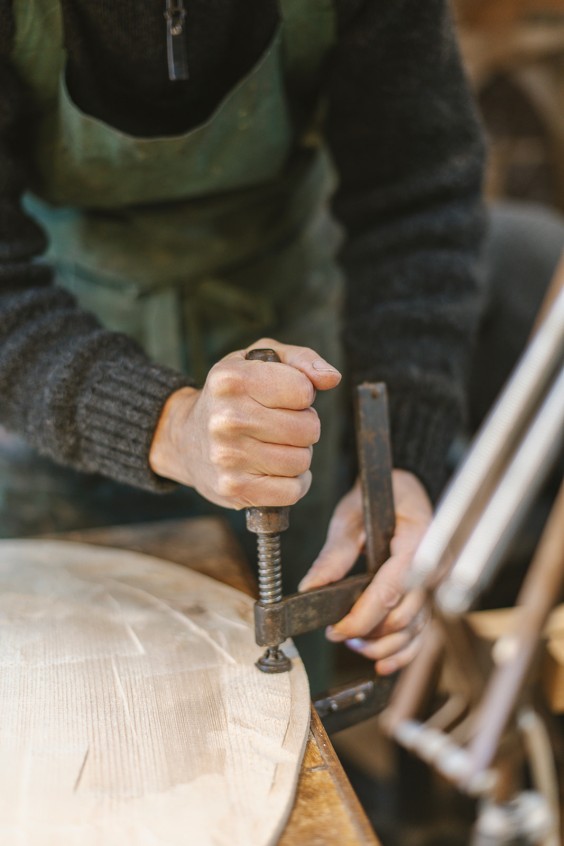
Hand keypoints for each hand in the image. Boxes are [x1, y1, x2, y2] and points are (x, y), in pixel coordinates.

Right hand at [149, 337, 340, 508]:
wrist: (186, 439)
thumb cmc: (233, 395)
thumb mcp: (259, 360)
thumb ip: (301, 360)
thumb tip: (332, 378)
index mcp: (232, 379)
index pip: (303, 389)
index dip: (303, 394)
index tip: (284, 397)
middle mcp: (226, 417)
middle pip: (308, 428)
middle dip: (304, 427)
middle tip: (281, 425)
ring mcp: (227, 456)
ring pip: (301, 461)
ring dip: (297, 455)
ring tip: (275, 446)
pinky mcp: (233, 488)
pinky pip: (291, 491)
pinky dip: (292, 483)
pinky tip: (275, 471)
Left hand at [298, 469, 432, 673]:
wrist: (406, 489)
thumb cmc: (382, 496)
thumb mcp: (352, 515)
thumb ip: (335, 553)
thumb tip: (311, 586)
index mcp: (418, 540)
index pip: (392, 588)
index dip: (364, 615)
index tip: (337, 629)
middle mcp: (434, 565)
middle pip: (405, 615)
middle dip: (370, 633)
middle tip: (338, 634)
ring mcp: (436, 582)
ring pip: (415, 630)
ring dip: (384, 646)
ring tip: (355, 645)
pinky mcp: (432, 594)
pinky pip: (423, 631)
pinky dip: (403, 651)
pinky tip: (381, 660)